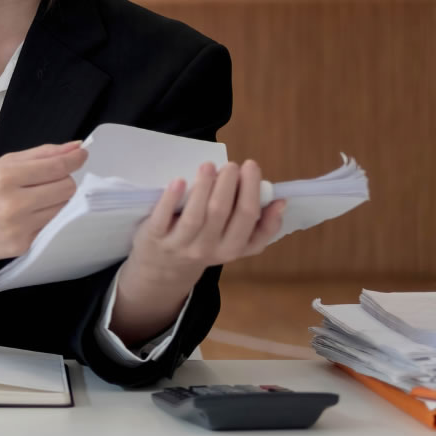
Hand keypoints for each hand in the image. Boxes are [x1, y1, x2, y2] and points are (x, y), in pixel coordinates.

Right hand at [0, 142, 87, 266]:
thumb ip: (39, 155)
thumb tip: (74, 147)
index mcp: (5, 177)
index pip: (56, 167)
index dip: (74, 160)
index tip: (81, 155)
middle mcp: (14, 204)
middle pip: (66, 188)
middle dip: (62, 181)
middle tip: (47, 181)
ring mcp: (19, 228)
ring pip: (63, 209)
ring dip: (55, 201)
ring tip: (34, 199)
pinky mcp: (22, 246)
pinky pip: (50, 227)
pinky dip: (44, 219)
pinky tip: (25, 217)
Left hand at [123, 160, 285, 290]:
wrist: (164, 271)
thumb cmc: (206, 245)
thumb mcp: (235, 244)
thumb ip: (260, 226)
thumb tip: (281, 201)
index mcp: (232, 248)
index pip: (247, 218)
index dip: (252, 191)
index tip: (251, 166)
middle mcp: (207, 249)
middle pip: (221, 213)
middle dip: (229, 184)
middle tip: (232, 164)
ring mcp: (180, 244)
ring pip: (195, 216)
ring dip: (203, 187)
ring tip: (209, 165)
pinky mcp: (154, 237)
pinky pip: (163, 218)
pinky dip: (171, 199)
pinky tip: (179, 181)